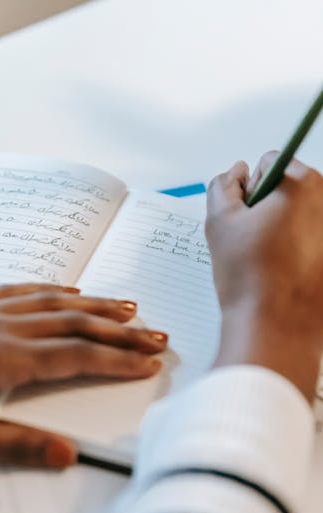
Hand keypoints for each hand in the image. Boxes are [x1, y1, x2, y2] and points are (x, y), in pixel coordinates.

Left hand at [0, 283, 166, 466]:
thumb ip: (12, 445)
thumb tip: (64, 454)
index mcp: (0, 358)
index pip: (75, 356)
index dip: (117, 359)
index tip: (148, 362)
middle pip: (74, 323)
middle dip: (120, 329)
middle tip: (155, 334)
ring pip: (52, 301)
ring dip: (94, 303)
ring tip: (128, 305)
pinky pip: (18, 289)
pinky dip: (50, 289)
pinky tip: (64, 290)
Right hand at [206, 153, 322, 400]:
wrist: (276, 329)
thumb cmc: (249, 279)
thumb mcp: (219, 223)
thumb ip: (222, 186)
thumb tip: (236, 172)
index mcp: (303, 185)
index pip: (271, 163)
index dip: (249, 190)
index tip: (246, 219)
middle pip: (292, 188)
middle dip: (271, 208)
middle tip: (256, 243)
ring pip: (304, 216)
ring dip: (286, 230)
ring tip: (271, 262)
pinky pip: (313, 241)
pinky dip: (301, 252)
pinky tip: (286, 275)